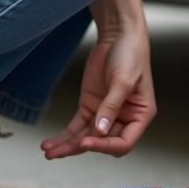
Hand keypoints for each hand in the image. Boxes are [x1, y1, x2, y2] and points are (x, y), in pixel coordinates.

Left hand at [40, 25, 155, 158]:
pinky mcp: (90, 106)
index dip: (105, 146)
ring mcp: (104, 114)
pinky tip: (51, 143)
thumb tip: (100, 130)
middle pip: (101, 142)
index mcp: (140, 115)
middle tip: (60, 151)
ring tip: (49, 152)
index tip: (87, 141)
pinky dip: (64, 136)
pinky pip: (76, 127)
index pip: (123, 143)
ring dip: (67, 146)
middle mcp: (123, 118)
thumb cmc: (132, 55)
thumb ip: (111, 106)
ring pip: (85, 137)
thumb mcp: (123, 81)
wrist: (119, 35)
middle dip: (80, 147)